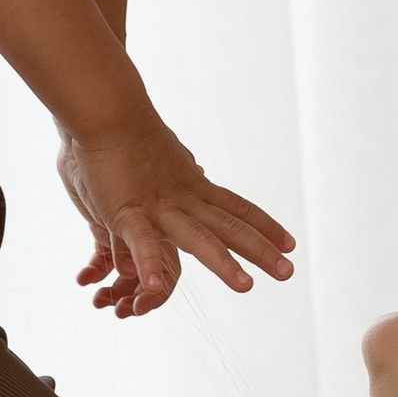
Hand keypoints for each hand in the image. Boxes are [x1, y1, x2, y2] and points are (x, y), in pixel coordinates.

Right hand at [57, 112, 296, 315]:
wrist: (107, 108)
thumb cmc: (127, 131)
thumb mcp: (165, 157)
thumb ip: (180, 171)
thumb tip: (197, 171)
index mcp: (193, 186)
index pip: (237, 209)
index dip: (265, 227)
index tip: (290, 243)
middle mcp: (184, 197)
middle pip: (229, 227)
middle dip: (261, 250)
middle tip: (289, 272)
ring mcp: (158, 205)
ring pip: (197, 237)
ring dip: (223, 263)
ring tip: (247, 287)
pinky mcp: (126, 211)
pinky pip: (140, 241)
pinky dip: (149, 263)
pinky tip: (154, 287)